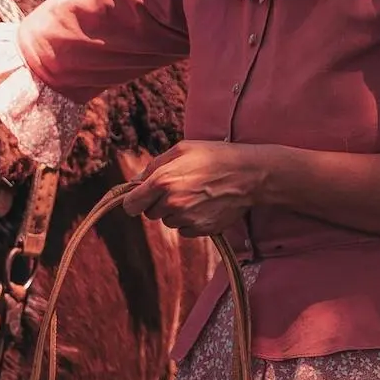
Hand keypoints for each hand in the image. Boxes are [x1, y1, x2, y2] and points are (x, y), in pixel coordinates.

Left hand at [120, 142, 287, 236]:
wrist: (248, 174)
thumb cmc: (214, 156)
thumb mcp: (182, 149)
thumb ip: (154, 165)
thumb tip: (136, 182)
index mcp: (162, 181)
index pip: (131, 205)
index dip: (134, 201)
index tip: (140, 199)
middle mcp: (171, 202)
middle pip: (150, 214)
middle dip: (158, 204)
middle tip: (178, 189)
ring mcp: (186, 218)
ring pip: (168, 222)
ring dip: (176, 212)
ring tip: (196, 194)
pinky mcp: (200, 230)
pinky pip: (184, 230)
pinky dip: (190, 221)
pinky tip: (204, 205)